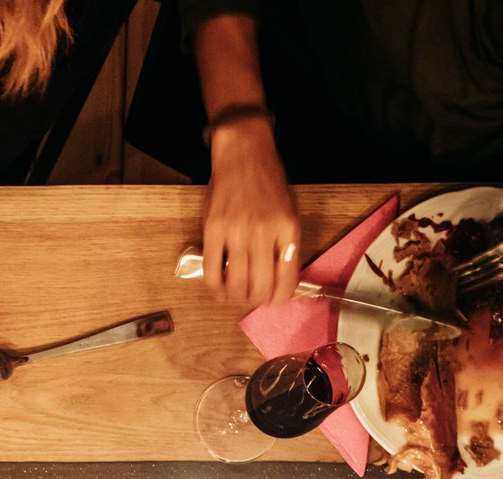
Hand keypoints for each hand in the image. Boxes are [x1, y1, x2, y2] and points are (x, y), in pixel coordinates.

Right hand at [201, 120, 301, 307]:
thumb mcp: (290, 211)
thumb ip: (286, 243)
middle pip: (260, 287)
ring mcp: (237, 232)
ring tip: (234, 295)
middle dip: (256, 300)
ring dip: (235, 297)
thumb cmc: (268, 180)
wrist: (243, 154)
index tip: (274, 300)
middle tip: (252, 298)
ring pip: (236, 284)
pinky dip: (214, 287)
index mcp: (288, 229)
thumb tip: (280, 276)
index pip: (287, 279)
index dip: (280, 297)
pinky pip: (212, 270)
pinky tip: (217, 288)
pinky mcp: (213, 231)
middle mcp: (264, 233)